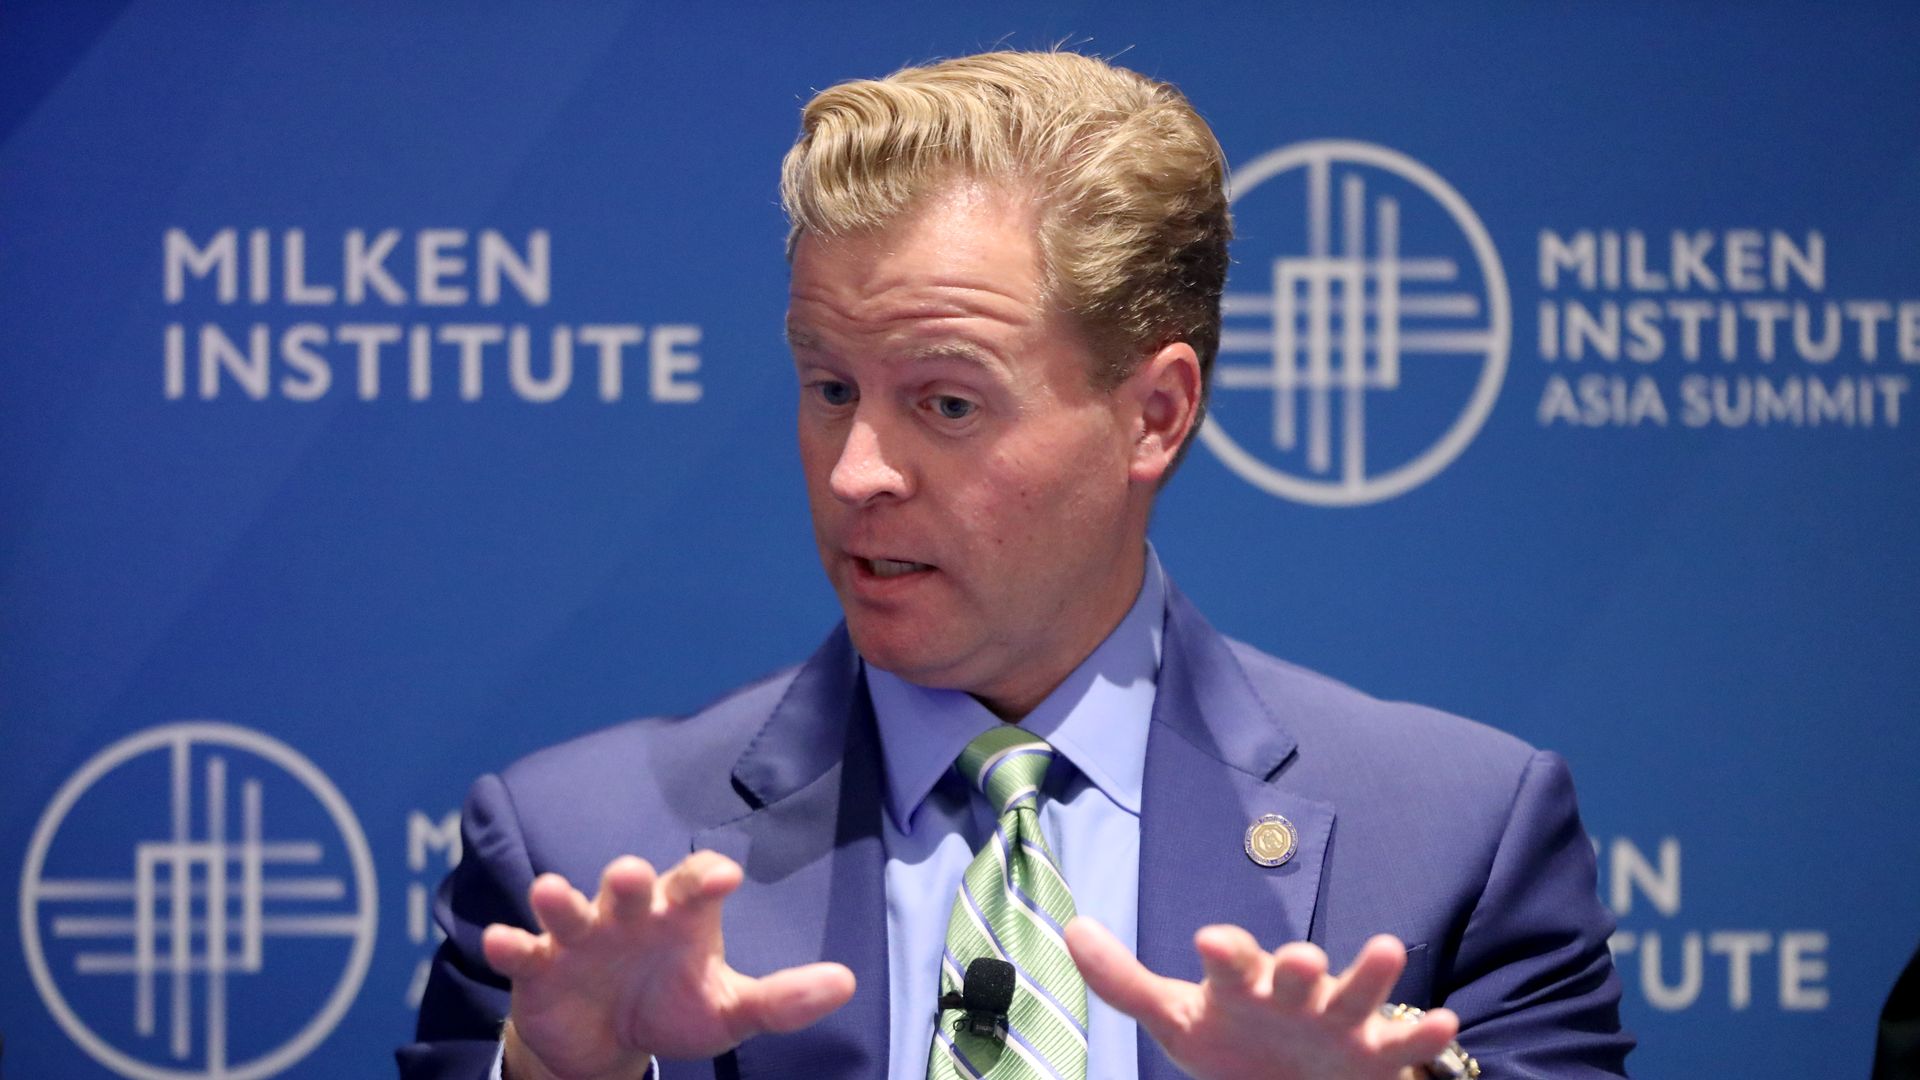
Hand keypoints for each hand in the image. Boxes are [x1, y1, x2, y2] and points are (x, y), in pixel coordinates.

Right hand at [481, 851, 856, 1079]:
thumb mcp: (729, 1011)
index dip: (705, 877)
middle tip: (627, 874)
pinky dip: (509, 945)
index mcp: (679, 915)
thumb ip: (782, 999)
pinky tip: (502, 942)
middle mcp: (629, 913)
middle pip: (627, 884)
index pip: (695, 883)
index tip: (725, 877)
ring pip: (567, 908)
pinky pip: (522, 950)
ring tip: (550, 893)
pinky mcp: (538, 966)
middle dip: (625, 878)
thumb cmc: (673, 1006)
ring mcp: (580, 936)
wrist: (606, 1042)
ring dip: (558, 900)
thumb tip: (846, 983)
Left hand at [1065, 918, 1456, 1079]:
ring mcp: (1337, 1021)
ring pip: (1357, 994)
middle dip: (1299, 965)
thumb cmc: (1229, 1038)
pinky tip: (1446, 1019)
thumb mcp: (1172, 1016)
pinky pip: (1403, 1044)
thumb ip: (1124, 980)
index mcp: (1242, 982)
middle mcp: (1293, 993)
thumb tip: (1072, 929)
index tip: (1209, 942)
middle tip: (1301, 958)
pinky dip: (1422, 1034)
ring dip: (1371, 976)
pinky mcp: (1374, 1054)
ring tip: (1386, 949)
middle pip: (1297, 973)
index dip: (1224, 951)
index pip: (1231, 960)